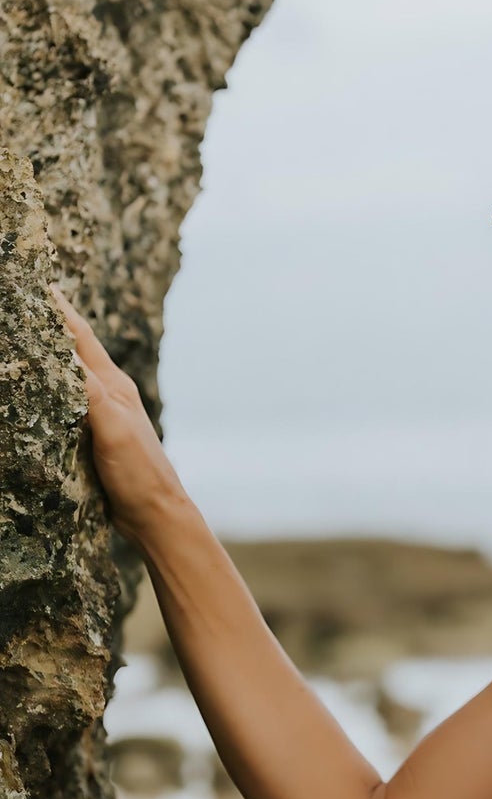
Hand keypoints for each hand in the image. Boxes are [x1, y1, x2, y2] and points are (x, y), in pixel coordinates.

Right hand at [48, 283, 186, 541]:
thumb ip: (90, 393)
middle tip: (28, 299)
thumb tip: (63, 355)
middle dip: (52, 324)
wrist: (157, 517)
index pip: (80, 336)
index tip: (37, 282)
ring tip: (31, 335)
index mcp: (114, 385)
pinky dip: (53, 388)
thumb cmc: (139, 473)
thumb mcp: (113, 428)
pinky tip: (43, 390)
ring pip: (71, 375)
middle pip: (75, 350)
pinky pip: (68, 403)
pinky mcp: (96, 438)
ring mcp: (103, 416)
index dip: (58, 310)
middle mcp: (109, 394)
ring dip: (53, 354)